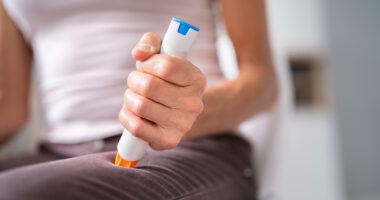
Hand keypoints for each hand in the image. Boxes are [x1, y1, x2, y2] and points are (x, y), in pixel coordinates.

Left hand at [119, 32, 205, 149]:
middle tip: (137, 81)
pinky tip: (132, 111)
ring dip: (128, 97)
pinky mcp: (169, 140)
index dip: (148, 63)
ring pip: (139, 106)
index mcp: (197, 79)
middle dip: (134, 80)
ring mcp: (183, 124)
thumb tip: (138, 54)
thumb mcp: (164, 53)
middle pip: (148, 87)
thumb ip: (151, 43)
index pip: (166, 66)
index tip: (146, 65)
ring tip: (135, 96)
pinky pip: (136, 127)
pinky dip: (126, 116)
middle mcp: (194, 104)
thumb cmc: (167, 78)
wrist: (179, 110)